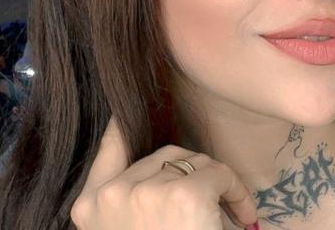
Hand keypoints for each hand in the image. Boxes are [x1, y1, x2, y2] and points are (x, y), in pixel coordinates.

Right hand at [70, 115, 258, 229]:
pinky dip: (237, 191)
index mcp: (91, 209)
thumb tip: (160, 168)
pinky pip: (219, 174)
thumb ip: (132, 201)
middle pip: (164, 156)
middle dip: (194, 173)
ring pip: (194, 162)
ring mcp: (145, 192)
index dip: (121, 131)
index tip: (125, 117)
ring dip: (217, 184)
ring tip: (230, 215)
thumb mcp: (132, 227)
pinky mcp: (183, 194)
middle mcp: (112, 195)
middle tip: (215, 200)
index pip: (108, 149)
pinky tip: (244, 216)